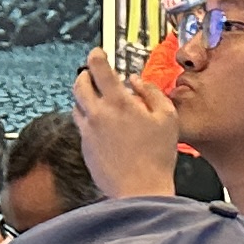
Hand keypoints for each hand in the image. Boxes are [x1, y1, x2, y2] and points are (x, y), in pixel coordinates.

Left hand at [72, 49, 184, 198]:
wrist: (140, 190)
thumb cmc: (156, 157)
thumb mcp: (167, 117)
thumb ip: (151, 93)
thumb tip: (137, 82)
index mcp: (118, 103)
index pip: (98, 68)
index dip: (96, 55)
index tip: (98, 53)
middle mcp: (98, 114)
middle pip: (80, 83)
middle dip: (85, 73)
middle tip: (93, 73)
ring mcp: (88, 131)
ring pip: (77, 104)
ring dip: (85, 96)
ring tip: (99, 98)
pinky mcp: (85, 147)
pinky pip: (81, 124)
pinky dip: (88, 117)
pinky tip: (102, 124)